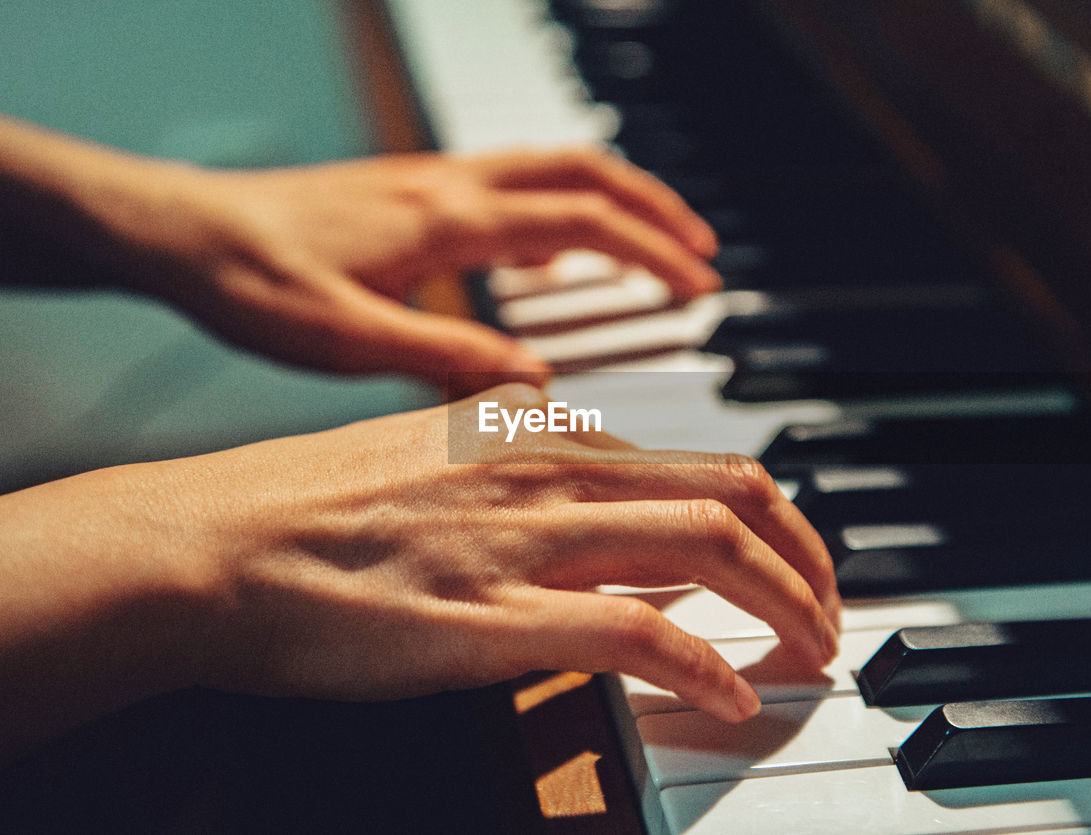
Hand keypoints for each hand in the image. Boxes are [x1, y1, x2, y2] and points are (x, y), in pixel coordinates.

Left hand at [118, 148, 720, 394]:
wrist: (175, 230)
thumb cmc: (247, 280)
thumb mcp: (347, 340)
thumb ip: (448, 356)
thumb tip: (538, 377)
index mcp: (445, 221)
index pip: (581, 219)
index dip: (651, 251)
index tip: (698, 284)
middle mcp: (447, 186)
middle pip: (582, 173)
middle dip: (654, 210)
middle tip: (701, 252)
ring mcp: (429, 182)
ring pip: (547, 168)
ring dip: (612, 200)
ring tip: (652, 242)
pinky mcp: (408, 193)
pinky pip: (506, 183)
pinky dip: (554, 207)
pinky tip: (550, 247)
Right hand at [183, 383, 838, 722]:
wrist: (212, 544)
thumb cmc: (313, 511)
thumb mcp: (437, 461)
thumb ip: (526, 476)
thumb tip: (598, 506)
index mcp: (539, 434)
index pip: (702, 464)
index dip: (771, 521)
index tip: (790, 567)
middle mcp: (549, 472)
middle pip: (734, 495)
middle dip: (807, 558)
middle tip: (825, 613)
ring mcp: (525, 541)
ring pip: (711, 550)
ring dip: (785, 606)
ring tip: (809, 655)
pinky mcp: (491, 616)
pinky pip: (638, 635)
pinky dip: (704, 667)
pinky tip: (728, 698)